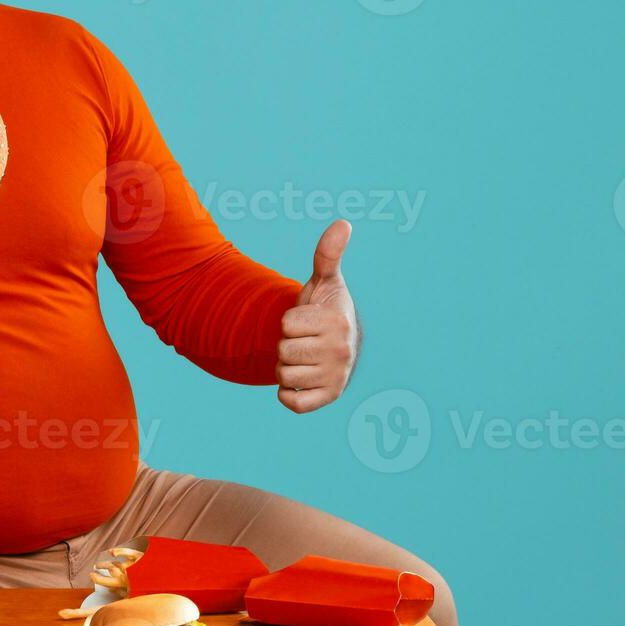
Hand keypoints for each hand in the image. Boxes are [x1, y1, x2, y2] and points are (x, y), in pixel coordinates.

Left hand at [275, 220, 359, 412]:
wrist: (340, 344)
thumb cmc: (326, 309)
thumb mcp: (325, 281)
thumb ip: (327, 254)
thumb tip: (343, 223)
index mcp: (337, 322)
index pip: (285, 324)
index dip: (289, 321)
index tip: (305, 321)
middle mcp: (340, 352)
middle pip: (282, 351)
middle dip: (285, 345)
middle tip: (303, 341)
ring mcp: (335, 378)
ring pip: (283, 376)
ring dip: (286, 368)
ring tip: (303, 358)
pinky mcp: (328, 398)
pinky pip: (292, 402)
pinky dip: (287, 394)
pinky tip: (300, 380)